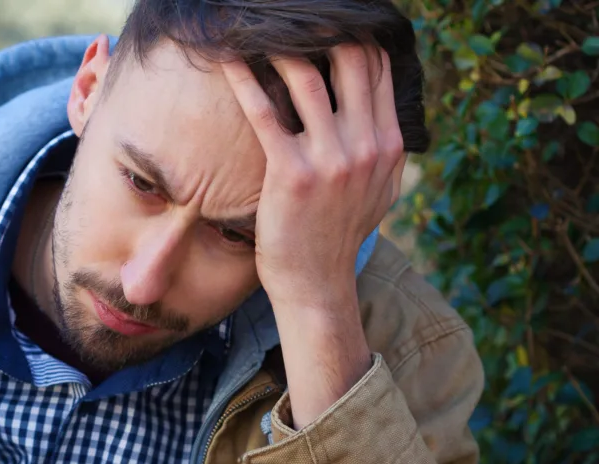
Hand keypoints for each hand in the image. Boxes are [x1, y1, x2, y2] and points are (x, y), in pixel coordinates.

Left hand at [222, 46, 406, 308]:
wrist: (316, 281)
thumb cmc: (338, 233)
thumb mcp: (379, 190)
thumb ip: (383, 146)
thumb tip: (382, 107)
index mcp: (389, 143)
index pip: (378, 68)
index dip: (354, 36)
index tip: (327, 23)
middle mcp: (366, 145)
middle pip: (351, 60)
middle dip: (323, 31)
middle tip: (293, 20)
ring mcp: (331, 158)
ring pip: (308, 78)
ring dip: (281, 47)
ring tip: (259, 31)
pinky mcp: (291, 173)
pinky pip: (265, 112)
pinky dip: (245, 79)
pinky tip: (229, 60)